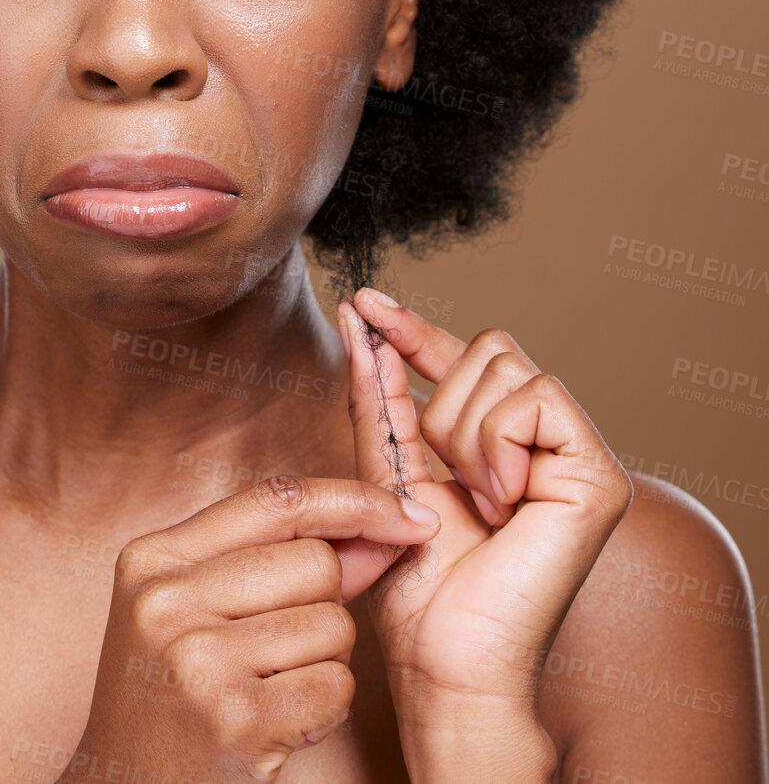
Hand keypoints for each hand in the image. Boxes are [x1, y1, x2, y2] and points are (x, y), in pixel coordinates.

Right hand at [63, 475, 441, 782]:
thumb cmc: (169, 697)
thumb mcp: (196, 610)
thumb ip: (278, 560)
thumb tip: (384, 525)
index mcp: (154, 558)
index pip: (276, 498)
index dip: (353, 500)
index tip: (407, 513)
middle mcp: (168, 601)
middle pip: (317, 563)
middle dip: (325, 604)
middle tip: (276, 649)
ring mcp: (199, 660)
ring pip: (335, 625)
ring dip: (325, 662)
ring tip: (269, 688)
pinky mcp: (236, 720)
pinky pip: (335, 686)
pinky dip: (326, 709)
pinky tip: (280, 724)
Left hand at [335, 289, 632, 776]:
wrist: (447, 660)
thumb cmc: (419, 588)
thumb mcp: (387, 470)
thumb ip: (380, 397)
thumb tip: (362, 320)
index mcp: (505, 441)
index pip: (465, 356)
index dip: (414, 328)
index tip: (363, 302)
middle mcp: (550, 442)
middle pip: (488, 348)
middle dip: (441, 405)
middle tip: (449, 481)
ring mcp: (580, 456)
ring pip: (505, 368)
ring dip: (464, 433)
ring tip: (477, 502)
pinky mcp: (600, 476)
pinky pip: (534, 397)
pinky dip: (496, 443)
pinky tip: (499, 499)